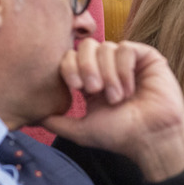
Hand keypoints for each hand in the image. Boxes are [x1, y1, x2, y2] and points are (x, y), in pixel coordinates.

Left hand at [44, 39, 183, 179]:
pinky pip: (127, 48)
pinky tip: (131, 88)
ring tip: (117, 97)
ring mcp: (129, 61)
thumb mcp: (81, 130)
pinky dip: (124, 68)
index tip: (77, 88)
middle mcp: (109, 67)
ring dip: (108, 73)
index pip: (71, 57)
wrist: (151, 138)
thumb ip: (57, 122)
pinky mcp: (147, 58)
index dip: (70, 67)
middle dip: (86, 66)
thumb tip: (32, 116)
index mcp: (93, 80)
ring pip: (106, 47)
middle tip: (94, 90)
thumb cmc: (121, 136)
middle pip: (86, 46)